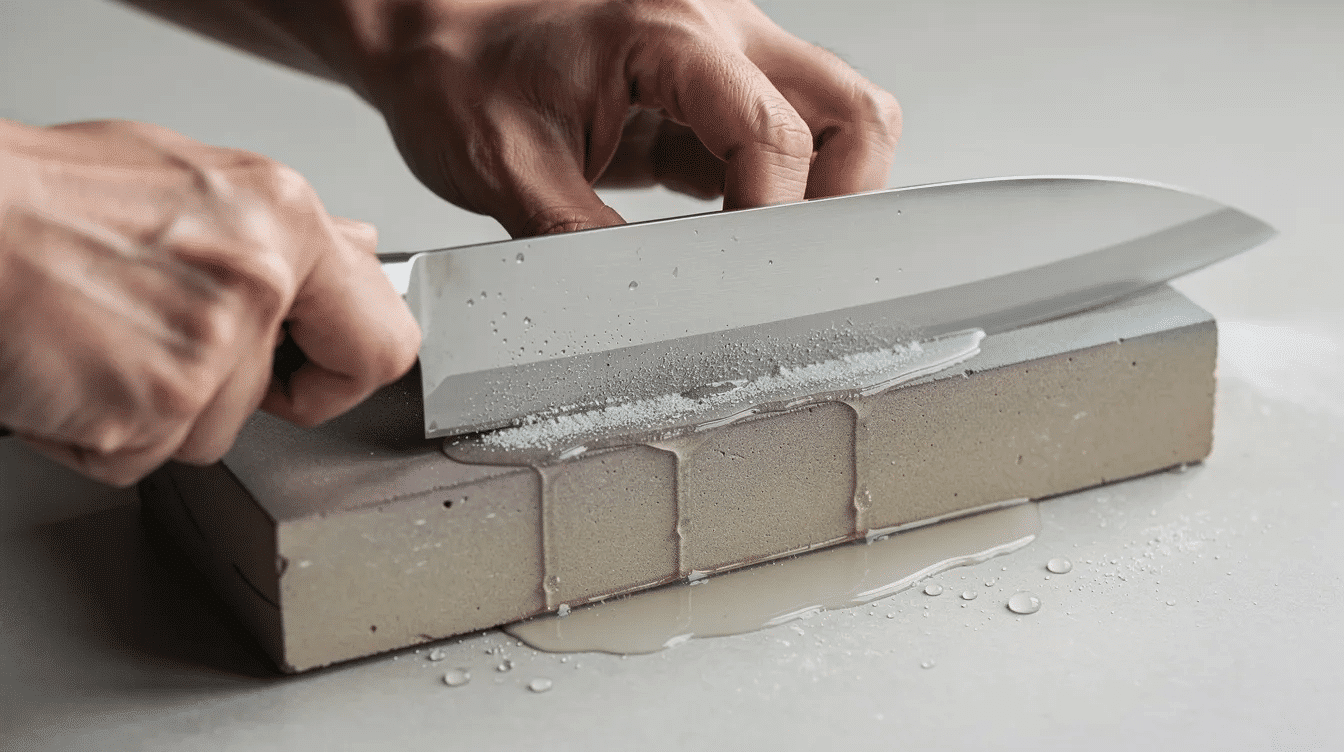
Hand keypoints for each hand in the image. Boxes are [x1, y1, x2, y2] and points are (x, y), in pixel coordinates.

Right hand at [0, 119, 419, 485]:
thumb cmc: (48, 197)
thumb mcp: (191, 180)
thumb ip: (280, 233)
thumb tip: (357, 255)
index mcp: (284, 219)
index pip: (385, 342)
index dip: (344, 373)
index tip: (308, 372)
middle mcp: (260, 281)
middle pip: (276, 401)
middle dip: (227, 394)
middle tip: (161, 340)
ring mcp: (206, 350)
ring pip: (206, 435)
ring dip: (150, 410)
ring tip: (98, 337)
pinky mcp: (147, 407)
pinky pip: (140, 458)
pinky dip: (97, 432)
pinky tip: (70, 368)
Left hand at [301, 0, 901, 235]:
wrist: (433, 32)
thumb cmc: (457, 72)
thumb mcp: (506, 168)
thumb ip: (582, 242)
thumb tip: (644, 313)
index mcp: (669, 35)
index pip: (774, 135)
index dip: (772, 222)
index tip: (744, 282)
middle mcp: (717, 32)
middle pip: (853, 111)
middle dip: (842, 199)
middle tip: (790, 264)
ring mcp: (723, 59)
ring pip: (836, 118)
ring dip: (823, 191)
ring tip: (767, 249)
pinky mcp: (709, 93)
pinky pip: (782, 137)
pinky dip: (777, 191)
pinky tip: (728, 233)